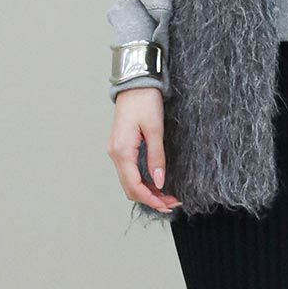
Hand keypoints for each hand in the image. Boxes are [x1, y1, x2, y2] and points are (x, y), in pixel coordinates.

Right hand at [109, 88, 180, 211]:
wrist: (136, 83)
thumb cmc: (145, 101)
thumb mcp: (155, 129)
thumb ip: (157, 157)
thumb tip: (160, 182)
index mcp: (122, 151)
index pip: (134, 186)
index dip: (151, 199)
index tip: (167, 205)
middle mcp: (116, 154)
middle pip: (130, 188)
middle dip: (150, 199)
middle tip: (171, 203)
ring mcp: (117, 151)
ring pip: (130, 181)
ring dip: (147, 192)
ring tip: (167, 196)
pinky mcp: (122, 148)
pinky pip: (130, 172)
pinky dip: (143, 181)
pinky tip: (157, 184)